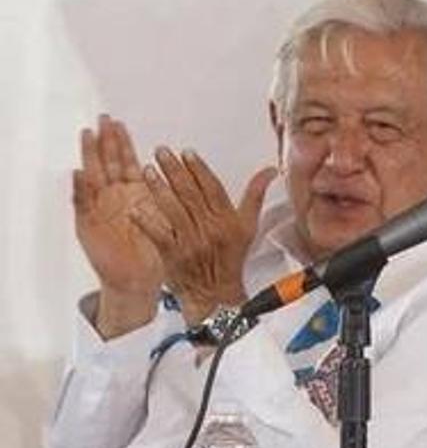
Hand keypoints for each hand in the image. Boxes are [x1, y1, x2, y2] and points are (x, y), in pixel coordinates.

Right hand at [72, 116, 164, 337]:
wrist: (139, 279)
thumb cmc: (153, 251)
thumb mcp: (168, 219)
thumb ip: (172, 196)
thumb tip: (186, 174)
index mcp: (134, 194)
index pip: (126, 162)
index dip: (122, 143)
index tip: (119, 123)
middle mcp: (115, 197)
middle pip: (108, 163)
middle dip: (105, 141)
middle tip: (102, 119)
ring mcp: (101, 209)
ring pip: (94, 177)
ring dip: (90, 157)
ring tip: (88, 136)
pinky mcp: (90, 225)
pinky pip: (84, 205)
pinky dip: (81, 189)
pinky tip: (79, 174)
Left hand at [132, 147, 276, 325]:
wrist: (217, 295)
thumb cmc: (230, 259)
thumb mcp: (249, 227)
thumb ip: (256, 195)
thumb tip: (269, 170)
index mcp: (229, 220)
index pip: (213, 188)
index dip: (199, 169)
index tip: (187, 153)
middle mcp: (211, 229)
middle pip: (191, 194)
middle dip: (175, 170)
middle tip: (162, 152)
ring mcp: (192, 243)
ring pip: (174, 210)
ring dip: (159, 189)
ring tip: (148, 170)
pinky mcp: (174, 256)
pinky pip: (159, 235)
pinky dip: (147, 222)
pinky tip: (137, 208)